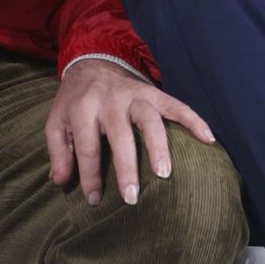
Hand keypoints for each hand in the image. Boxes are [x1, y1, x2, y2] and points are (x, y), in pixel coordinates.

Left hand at [44, 59, 214, 206]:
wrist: (92, 64)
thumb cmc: (74, 102)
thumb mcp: (56, 122)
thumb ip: (58, 150)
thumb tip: (61, 180)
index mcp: (83, 107)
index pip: (87, 146)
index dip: (90, 175)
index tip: (94, 200)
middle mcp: (111, 100)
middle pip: (120, 135)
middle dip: (126, 166)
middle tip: (131, 196)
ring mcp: (135, 95)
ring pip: (150, 120)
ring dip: (158, 146)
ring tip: (164, 173)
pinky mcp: (154, 93)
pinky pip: (177, 105)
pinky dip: (194, 120)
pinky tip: (208, 138)